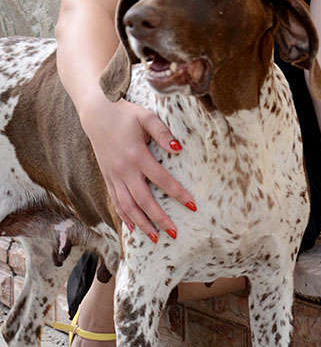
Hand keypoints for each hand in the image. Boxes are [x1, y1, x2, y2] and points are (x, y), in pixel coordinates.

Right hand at [81, 94, 195, 240]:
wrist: (96, 113)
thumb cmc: (125, 113)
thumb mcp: (146, 116)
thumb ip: (162, 132)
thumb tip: (179, 149)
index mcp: (137, 155)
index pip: (161, 179)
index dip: (178, 193)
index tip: (192, 206)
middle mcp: (124, 169)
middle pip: (144, 200)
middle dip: (159, 219)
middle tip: (174, 234)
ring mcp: (114, 175)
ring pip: (128, 206)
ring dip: (142, 223)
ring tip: (155, 238)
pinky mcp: (107, 177)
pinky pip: (116, 201)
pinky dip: (125, 216)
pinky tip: (133, 227)